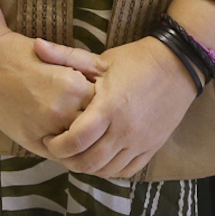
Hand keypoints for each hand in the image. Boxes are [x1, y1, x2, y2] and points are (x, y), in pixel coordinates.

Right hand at [0, 31, 102, 157]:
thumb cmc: (22, 56)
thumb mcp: (59, 61)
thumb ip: (81, 81)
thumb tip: (102, 101)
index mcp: (74, 86)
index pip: (103, 107)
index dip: (102, 107)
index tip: (100, 107)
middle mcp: (63, 108)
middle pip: (94, 127)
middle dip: (94, 126)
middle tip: (94, 125)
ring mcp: (45, 126)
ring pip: (77, 144)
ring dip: (80, 141)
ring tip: (80, 134)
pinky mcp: (29, 139)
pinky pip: (57, 152)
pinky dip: (63, 149)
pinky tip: (63, 139)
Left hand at [40, 36, 197, 178]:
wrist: (178, 65)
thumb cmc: (136, 61)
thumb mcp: (100, 59)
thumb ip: (65, 56)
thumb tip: (35, 44)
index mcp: (108, 107)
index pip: (75, 141)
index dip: (56, 146)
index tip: (49, 139)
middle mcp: (124, 129)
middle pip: (88, 162)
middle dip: (67, 160)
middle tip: (60, 150)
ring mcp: (140, 141)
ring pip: (106, 170)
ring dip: (87, 167)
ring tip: (79, 154)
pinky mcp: (151, 147)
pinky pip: (126, 171)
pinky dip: (110, 170)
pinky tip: (101, 158)